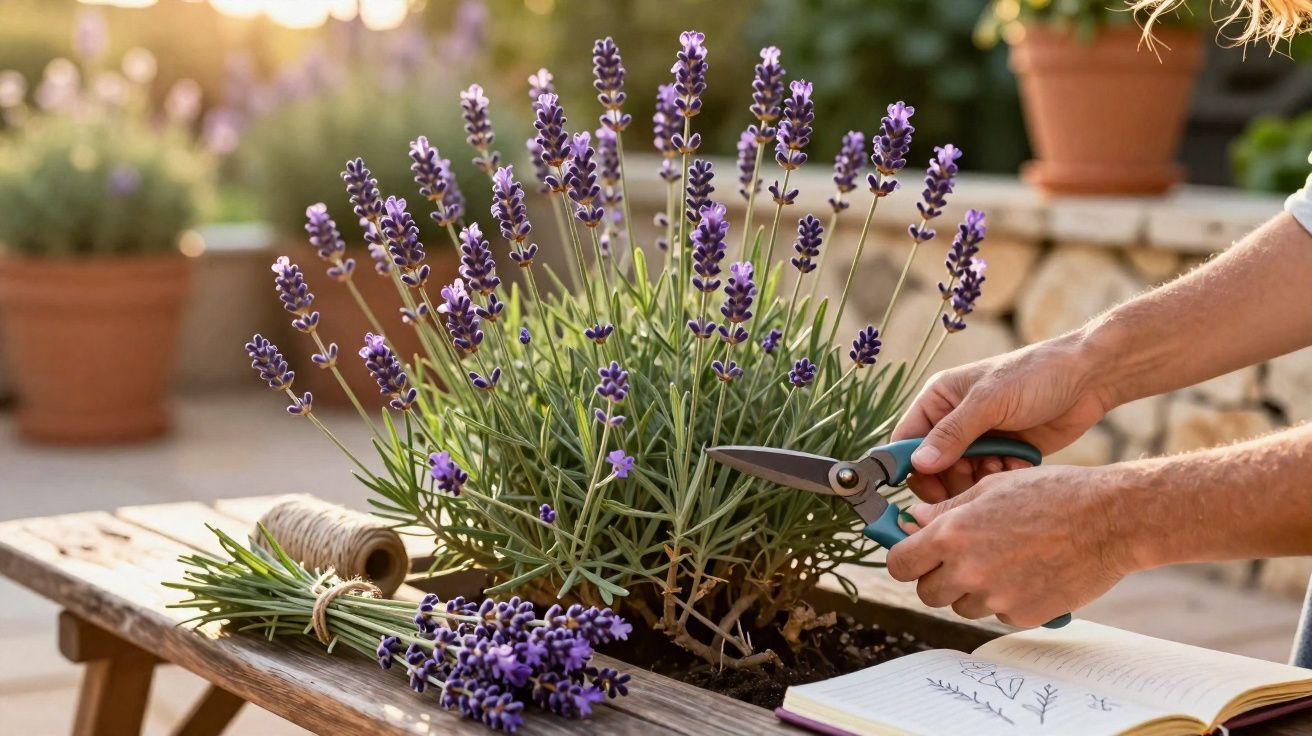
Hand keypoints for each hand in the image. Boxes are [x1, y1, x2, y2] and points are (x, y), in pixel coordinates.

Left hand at [885, 464, 1132, 626]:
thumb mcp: (991, 487)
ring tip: (1002, 559)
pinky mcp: (1022, 615)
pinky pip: (997, 614)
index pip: (899, 564)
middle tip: (957, 559)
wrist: (1110, 519)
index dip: (904, 559)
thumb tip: (914, 520)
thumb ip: (947, 509)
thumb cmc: (1052, 493)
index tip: (913, 554)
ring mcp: (995, 598)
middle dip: (935, 577)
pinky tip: (1027, 572)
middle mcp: (968, 571)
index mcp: (952, 534)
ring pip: (961, 606)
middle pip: (926, 592)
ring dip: (971, 590)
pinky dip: (1004, 599)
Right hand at [893, 335, 1113, 501]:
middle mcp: (954, 420)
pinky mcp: (1004, 453)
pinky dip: (1000, 479)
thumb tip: (919, 464)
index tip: (926, 489)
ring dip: (978, 480)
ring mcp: (979, 438)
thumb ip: (952, 434)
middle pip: (932, 466)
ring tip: (1001, 466)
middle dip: (950, 478)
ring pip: (960, 477)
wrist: (1088, 379)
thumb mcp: (989, 402)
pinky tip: (1018, 465)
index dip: (910, 466)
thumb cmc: (1035, 376)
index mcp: (939, 399)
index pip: (907, 440)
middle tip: (972, 482)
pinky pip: (988, 479)